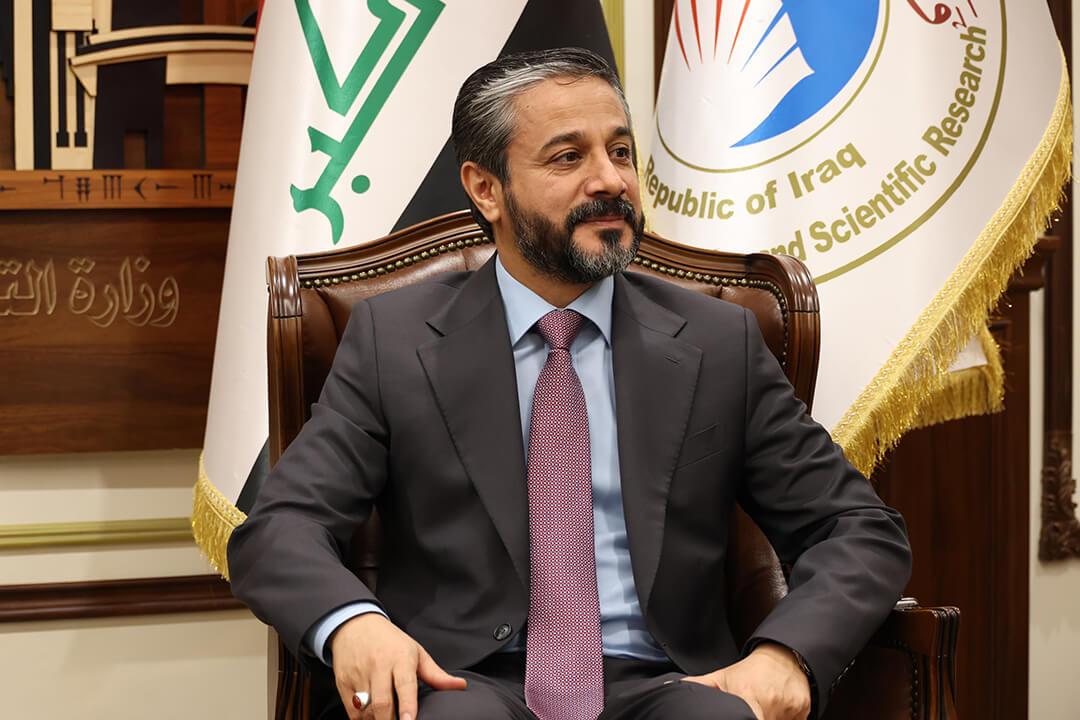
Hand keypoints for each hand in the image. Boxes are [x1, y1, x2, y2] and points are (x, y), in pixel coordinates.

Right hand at [330, 613, 466, 719]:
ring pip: (366, 709)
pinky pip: (352, 710)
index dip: (408, 706)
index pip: (405, 685)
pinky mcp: (343, 682)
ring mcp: (358, 674)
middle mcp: (378, 666)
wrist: (355, 625)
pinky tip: (372, 717)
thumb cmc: (390, 641)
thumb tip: (460, 686)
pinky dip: (362, 719)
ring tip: (387, 719)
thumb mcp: (416, 652)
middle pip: (382, 702)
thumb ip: (436, 674)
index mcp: (400, 658)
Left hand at [681, 642, 810, 719]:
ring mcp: (789, 709)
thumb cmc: (750, 671)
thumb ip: (698, 685)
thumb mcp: (722, 676)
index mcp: (747, 696)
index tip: (739, 717)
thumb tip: (669, 687)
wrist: (784, 656)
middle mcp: (769, 703)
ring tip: (760, 711)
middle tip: (747, 713)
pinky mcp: (804, 713)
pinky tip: (777, 715)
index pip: (745, 717)